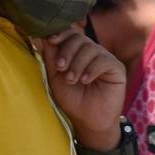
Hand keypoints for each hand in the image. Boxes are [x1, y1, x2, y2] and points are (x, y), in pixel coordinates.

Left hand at [35, 26, 125, 149]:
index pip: (70, 33)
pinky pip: (104, 60)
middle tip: (60, 68)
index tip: (51, 41)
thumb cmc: (72, 98)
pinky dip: (92, 69)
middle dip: (67, 51)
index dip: (61, 33)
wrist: (88, 121)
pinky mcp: (117, 68)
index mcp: (77, 51)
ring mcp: (105, 58)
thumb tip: (37, 36)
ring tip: (72, 80)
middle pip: (79, 38)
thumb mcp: (55, 76)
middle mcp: (91, 51)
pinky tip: (85, 80)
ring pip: (90, 48)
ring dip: (77, 64)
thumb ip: (50, 56)